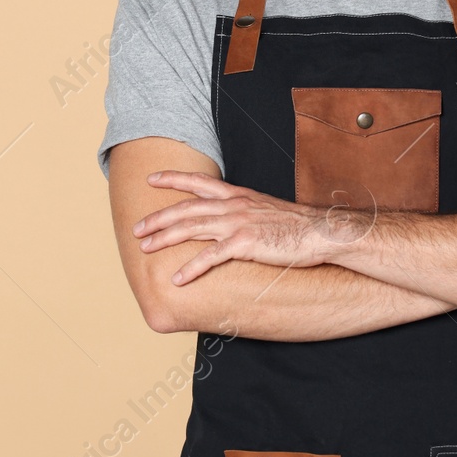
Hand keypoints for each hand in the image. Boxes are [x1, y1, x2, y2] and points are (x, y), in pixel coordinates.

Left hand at [133, 170, 354, 285]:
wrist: (320, 232)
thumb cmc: (296, 226)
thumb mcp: (266, 210)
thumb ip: (245, 212)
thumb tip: (232, 220)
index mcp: (238, 195)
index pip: (198, 182)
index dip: (173, 179)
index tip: (152, 178)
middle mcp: (233, 206)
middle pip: (186, 208)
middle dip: (158, 218)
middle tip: (137, 228)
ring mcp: (238, 224)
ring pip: (191, 228)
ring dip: (164, 238)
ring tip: (144, 249)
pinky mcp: (245, 244)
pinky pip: (210, 257)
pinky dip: (191, 268)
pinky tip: (177, 278)